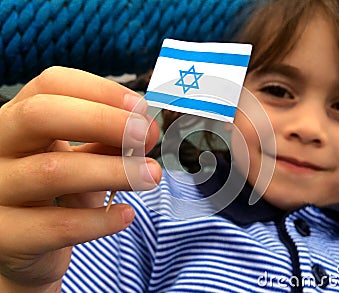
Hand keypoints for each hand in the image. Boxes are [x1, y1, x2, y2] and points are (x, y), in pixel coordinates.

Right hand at [0, 67, 161, 290]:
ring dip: (113, 172)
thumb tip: (146, 131)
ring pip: (52, 171)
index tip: (140, 108)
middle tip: (144, 135)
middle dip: (102, 121)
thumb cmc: (58, 192)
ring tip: (150, 176)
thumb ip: (109, 143)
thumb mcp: (81, 159)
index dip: (100, 90)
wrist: (25, 243)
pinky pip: (56, 226)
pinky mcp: (4, 236)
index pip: (52, 85)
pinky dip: (99, 220)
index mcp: (19, 119)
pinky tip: (125, 215)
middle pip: (40, 115)